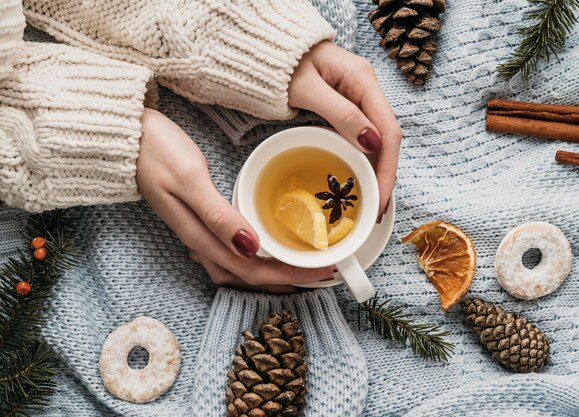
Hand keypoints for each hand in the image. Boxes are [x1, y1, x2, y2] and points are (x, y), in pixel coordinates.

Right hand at [136, 109, 332, 292]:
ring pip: (237, 269)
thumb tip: (251, 249)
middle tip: (322, 274)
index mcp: (200, 235)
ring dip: (269, 275)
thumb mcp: (189, 178)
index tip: (323, 271)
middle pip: (247, 276)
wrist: (123, 136)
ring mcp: (195, 233)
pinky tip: (264, 252)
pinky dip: (253, 260)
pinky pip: (229, 254)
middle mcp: (199, 242)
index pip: (252, 270)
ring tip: (299, 271)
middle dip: (286, 280)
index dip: (290, 275)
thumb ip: (218, 216)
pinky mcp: (195, 221)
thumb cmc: (154, 151)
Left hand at [288, 42, 401, 220]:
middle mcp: (367, 89)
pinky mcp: (347, 107)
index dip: (388, 168)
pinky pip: (362, 137)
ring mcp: (358, 98)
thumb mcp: (307, 89)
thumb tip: (372, 143)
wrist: (267, 46)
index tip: (381, 197)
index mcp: (363, 80)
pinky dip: (364, 161)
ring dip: (377, 172)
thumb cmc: (281, 62)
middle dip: (385, 176)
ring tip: (372, 202)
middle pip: (387, 139)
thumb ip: (340, 114)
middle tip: (378, 210)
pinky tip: (361, 180)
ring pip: (376, 141)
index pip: (388, 131)